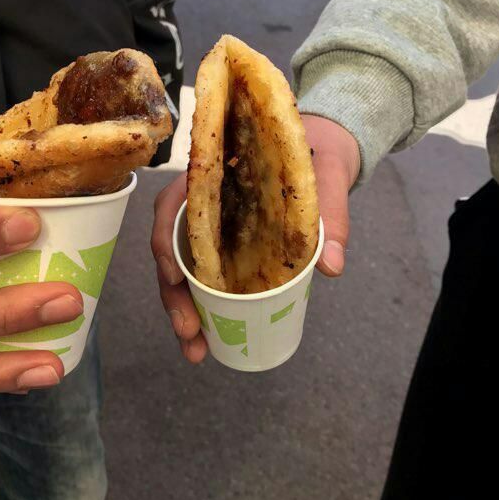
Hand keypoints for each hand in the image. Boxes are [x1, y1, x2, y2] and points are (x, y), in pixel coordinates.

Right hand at [150, 115, 359, 362]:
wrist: (320, 149)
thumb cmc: (313, 156)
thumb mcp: (326, 179)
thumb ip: (330, 217)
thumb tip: (332, 266)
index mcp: (213, 173)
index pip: (174, 203)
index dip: (166, 240)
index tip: (175, 276)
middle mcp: (201, 202)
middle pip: (171, 247)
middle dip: (173, 295)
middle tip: (190, 334)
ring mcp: (209, 226)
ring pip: (181, 268)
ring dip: (182, 310)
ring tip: (197, 351)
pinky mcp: (221, 246)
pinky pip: (200, 275)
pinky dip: (199, 306)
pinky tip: (207, 338)